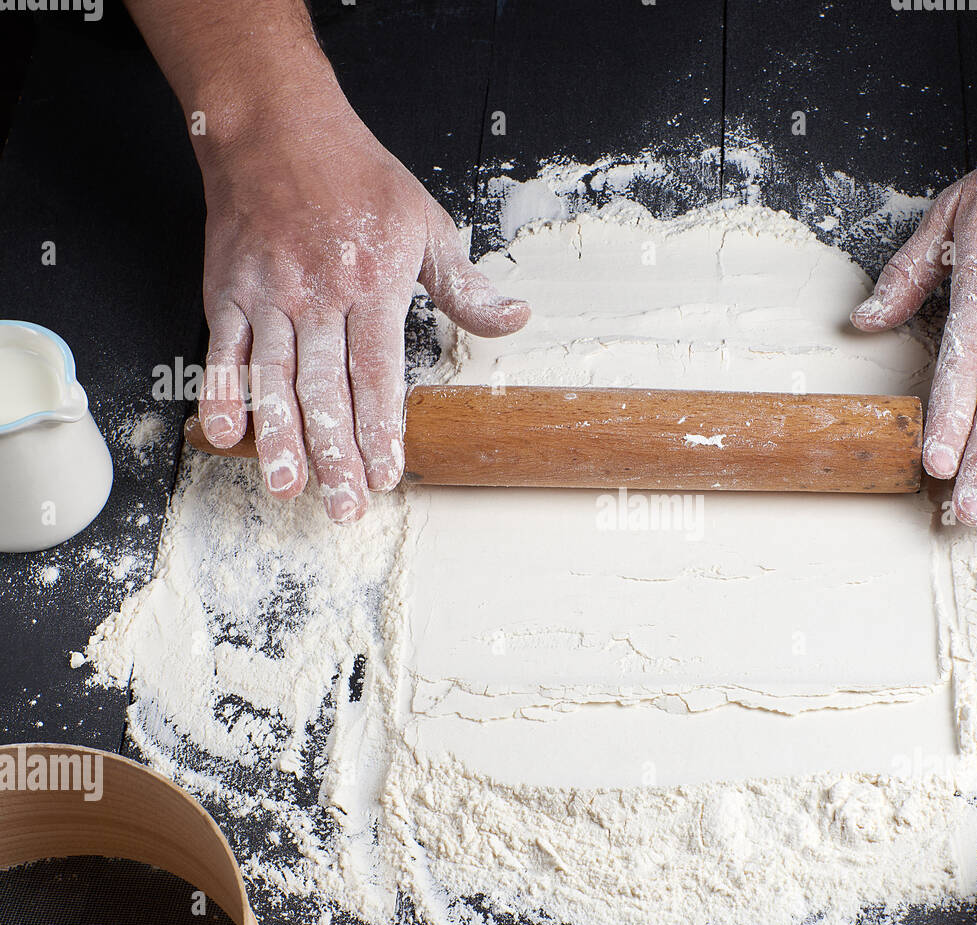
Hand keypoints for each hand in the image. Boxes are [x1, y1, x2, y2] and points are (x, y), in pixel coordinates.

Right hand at [197, 102, 527, 522]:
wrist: (277, 127)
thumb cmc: (358, 176)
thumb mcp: (427, 223)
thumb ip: (464, 285)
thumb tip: (515, 319)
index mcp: (372, 285)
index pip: (377, 373)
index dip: (380, 428)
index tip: (387, 472)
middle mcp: (318, 296)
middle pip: (326, 390)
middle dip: (335, 454)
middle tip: (343, 507)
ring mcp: (269, 297)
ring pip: (275, 380)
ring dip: (280, 438)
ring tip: (288, 487)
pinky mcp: (229, 292)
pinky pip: (224, 351)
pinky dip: (222, 393)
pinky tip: (226, 435)